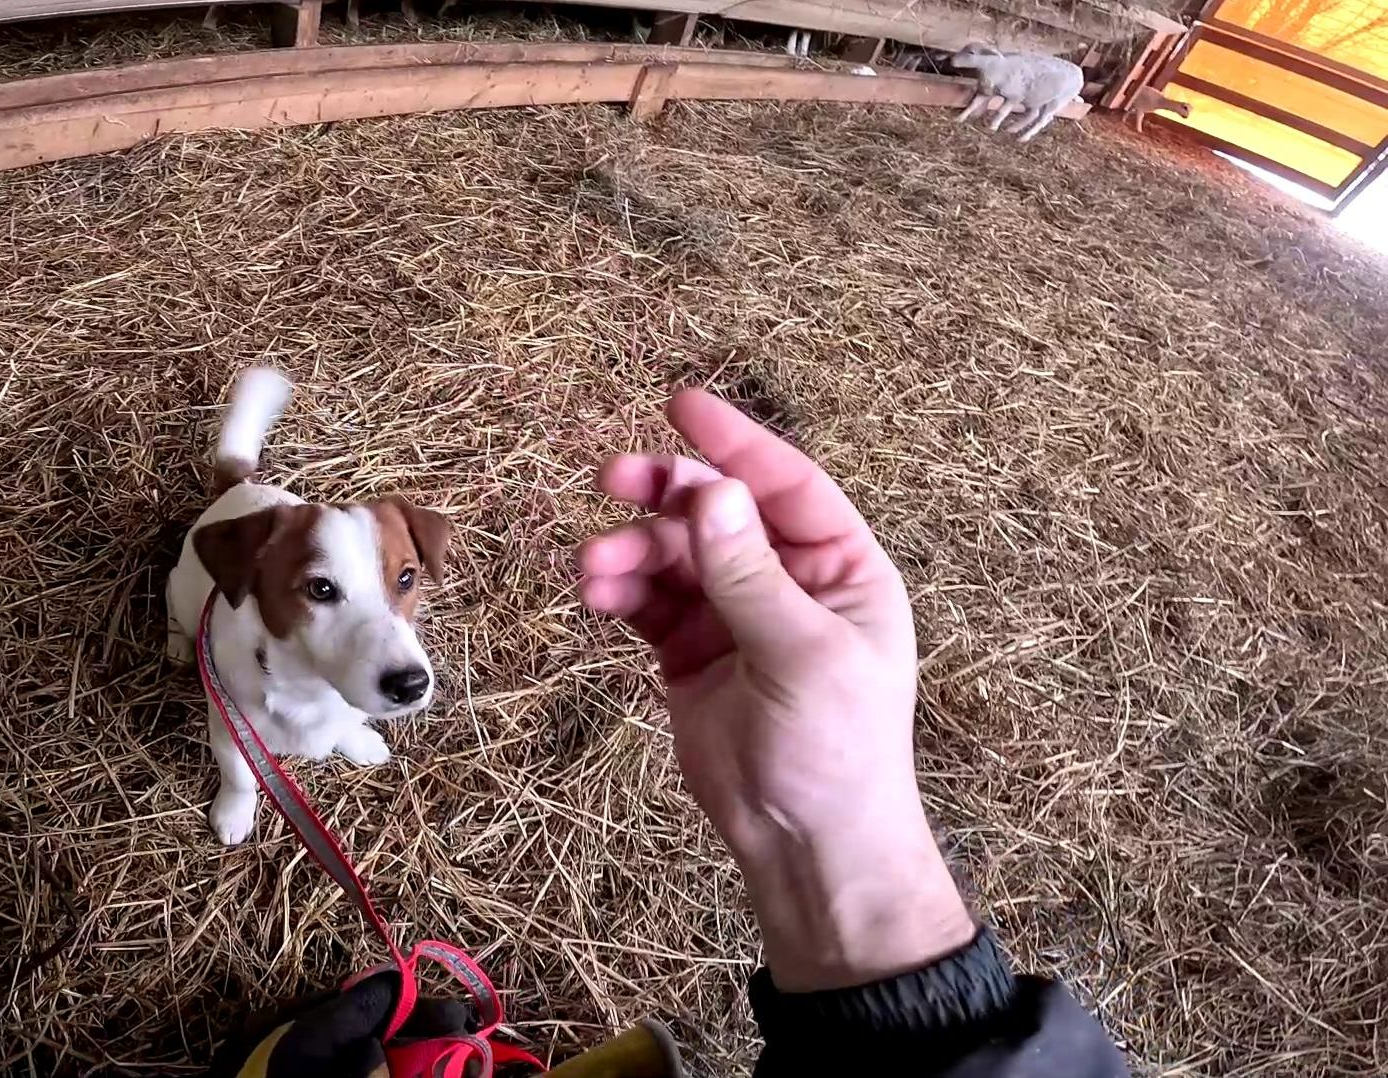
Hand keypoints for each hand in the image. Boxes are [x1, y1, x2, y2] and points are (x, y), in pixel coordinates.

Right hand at [577, 390, 972, 990]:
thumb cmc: (836, 750)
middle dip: (665, 495)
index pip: (786, 484)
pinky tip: (596, 595)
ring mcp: (736, 617)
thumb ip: (750, 575)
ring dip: (631, 552)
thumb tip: (713, 494)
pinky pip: (649, 604)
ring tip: (593, 569)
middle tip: (612, 477)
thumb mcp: (802, 653)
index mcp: (842, 569)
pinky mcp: (691, 654)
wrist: (805, 843)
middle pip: (718, 513)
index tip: (682, 406)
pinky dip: (621, 593)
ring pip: (673, 557)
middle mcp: (788, 582)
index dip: (736, 443)